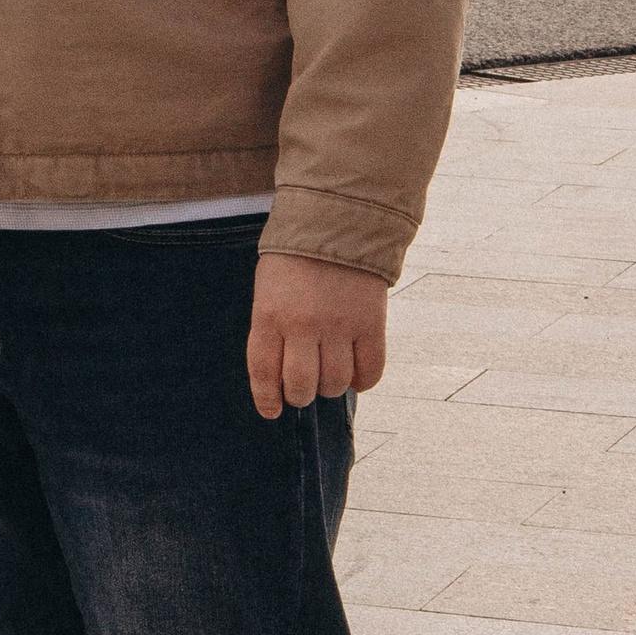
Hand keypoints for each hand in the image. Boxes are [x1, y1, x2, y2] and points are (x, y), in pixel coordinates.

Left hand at [246, 253, 387, 419]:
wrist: (337, 223)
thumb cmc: (294, 261)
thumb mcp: (268, 291)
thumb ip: (272, 330)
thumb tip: (281, 378)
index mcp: (270, 315)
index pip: (264, 372)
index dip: (267, 399)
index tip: (272, 411)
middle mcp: (303, 324)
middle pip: (302, 386)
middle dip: (301, 395)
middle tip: (304, 388)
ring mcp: (339, 325)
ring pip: (335, 383)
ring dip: (331, 386)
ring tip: (329, 372)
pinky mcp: (371, 323)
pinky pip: (370, 372)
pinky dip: (363, 381)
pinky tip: (356, 373)